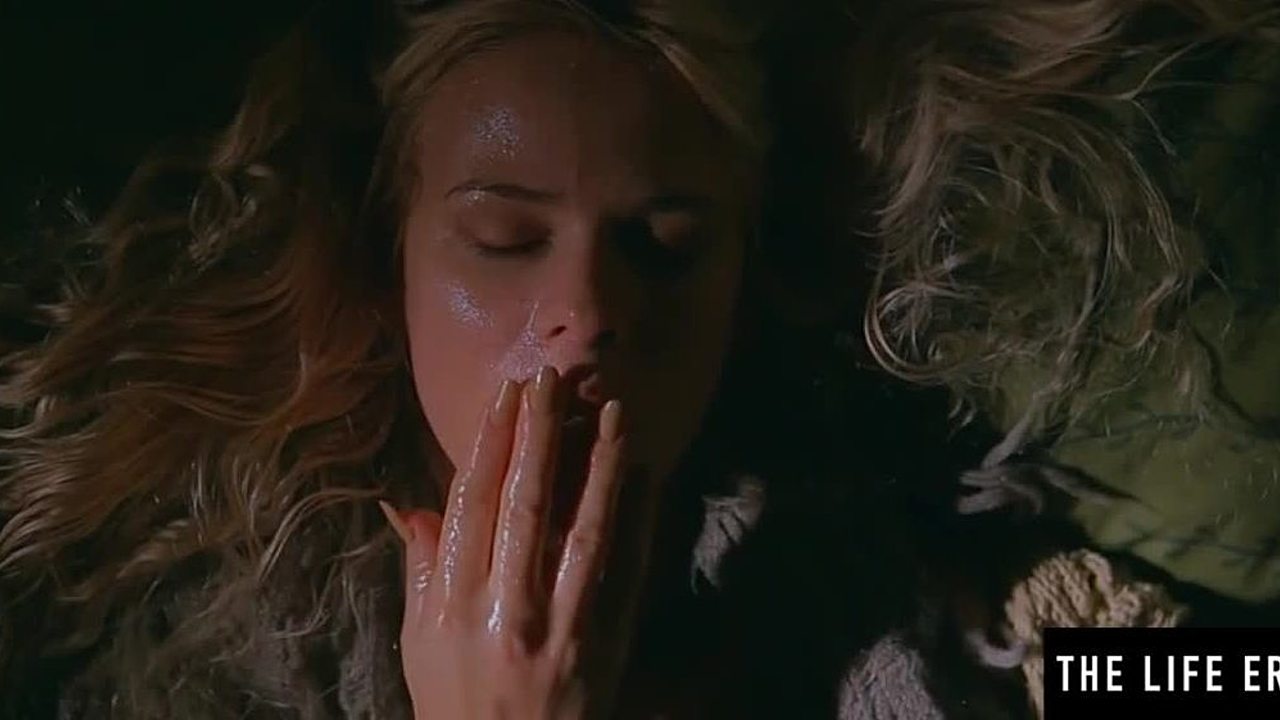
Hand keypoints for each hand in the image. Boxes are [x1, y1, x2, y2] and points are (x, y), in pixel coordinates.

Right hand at [381, 366, 660, 718]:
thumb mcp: (418, 644)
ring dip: (599, 465)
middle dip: (539, 435)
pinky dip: (636, 519)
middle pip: (526, 504)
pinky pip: (625, 572)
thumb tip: (412, 504)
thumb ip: (421, 571)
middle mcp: (506, 610)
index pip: (472, 505)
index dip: (489, 443)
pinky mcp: (606, 643)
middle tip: (551, 378)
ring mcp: (563, 628)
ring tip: (611, 411)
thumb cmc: (455, 705)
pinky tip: (643, 474)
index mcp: (452, 605)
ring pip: (584, 530)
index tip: (506, 394)